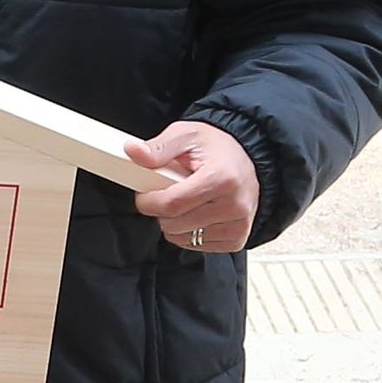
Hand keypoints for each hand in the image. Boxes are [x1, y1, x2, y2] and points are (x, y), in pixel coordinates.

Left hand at [125, 120, 258, 254]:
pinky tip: (198, 213)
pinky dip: (190, 232)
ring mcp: (238, 225)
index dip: (148, 202)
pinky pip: (198, 246)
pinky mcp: (237, 239)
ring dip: (175, 223)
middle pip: (175, 224)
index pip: (171, 204)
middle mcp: (234, 205)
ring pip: (183, 238)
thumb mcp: (186, 136)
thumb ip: (159, 147)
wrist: (248, 159)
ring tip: (186, 201)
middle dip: (161, 211)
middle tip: (169, 193)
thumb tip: (134, 152)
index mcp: (221, 178)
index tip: (144, 195)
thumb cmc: (217, 148)